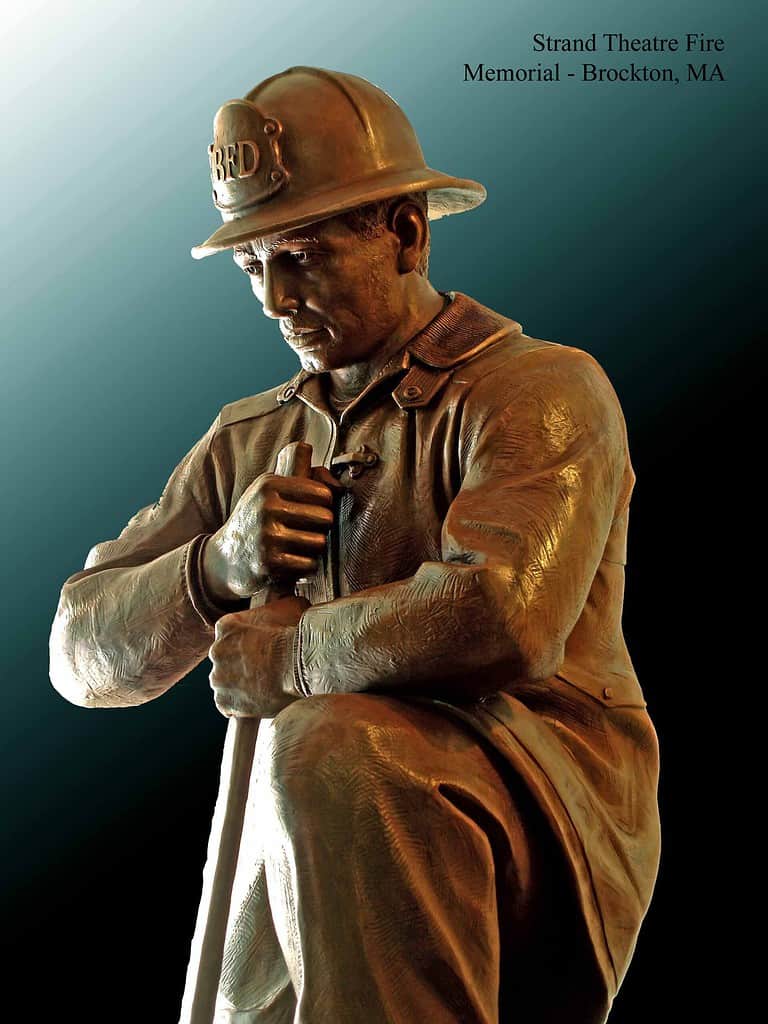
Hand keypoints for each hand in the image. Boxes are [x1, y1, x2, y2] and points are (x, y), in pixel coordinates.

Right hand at [203, 465, 341, 601]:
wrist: (225, 559)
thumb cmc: (257, 520)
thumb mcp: (272, 489)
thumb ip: (308, 476)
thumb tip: (338, 485)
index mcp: (270, 484)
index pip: (323, 494)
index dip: (323, 506)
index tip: (310, 512)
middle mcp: (267, 507)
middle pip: (326, 518)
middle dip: (319, 528)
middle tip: (303, 532)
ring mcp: (267, 536)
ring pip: (320, 542)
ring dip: (313, 549)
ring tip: (296, 547)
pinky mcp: (269, 563)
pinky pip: (310, 564)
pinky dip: (305, 567)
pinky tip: (291, 562)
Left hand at [209, 596, 310, 717]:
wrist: (302, 666)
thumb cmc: (297, 635)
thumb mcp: (290, 605)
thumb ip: (279, 604)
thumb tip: (286, 601)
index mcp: (226, 625)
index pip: (231, 633)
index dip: (248, 641)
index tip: (262, 647)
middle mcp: (216, 650)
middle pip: (226, 658)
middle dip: (242, 663)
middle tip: (266, 669)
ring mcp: (218, 678)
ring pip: (225, 682)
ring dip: (240, 685)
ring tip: (264, 687)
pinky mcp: (224, 702)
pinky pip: (228, 705)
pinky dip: (240, 706)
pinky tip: (257, 702)